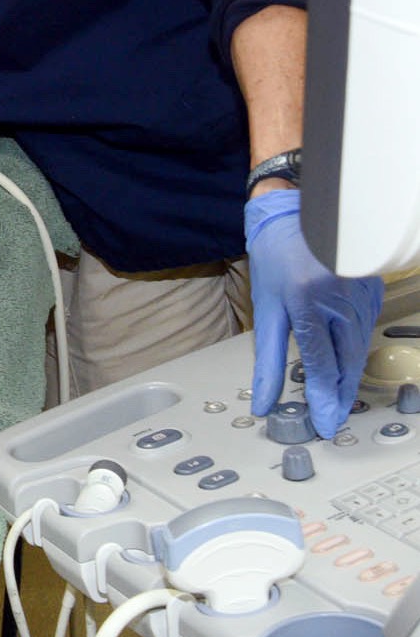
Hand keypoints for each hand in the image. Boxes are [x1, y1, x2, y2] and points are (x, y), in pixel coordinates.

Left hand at [247, 188, 380, 436]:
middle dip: (341, 396)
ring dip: (350, 378)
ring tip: (338, 401)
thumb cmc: (275, 257)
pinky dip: (357, 351)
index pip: (322, 364)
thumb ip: (267, 358)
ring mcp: (361, 293)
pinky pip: (366, 330)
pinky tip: (348, 366)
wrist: (294, 213)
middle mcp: (340, 298)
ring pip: (360, 349)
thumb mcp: (265, 307)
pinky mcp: (372, 291)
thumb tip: (264, 397)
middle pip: (347, 362)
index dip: (324, 398)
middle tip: (333, 420)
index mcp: (308, 300)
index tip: (323, 423)